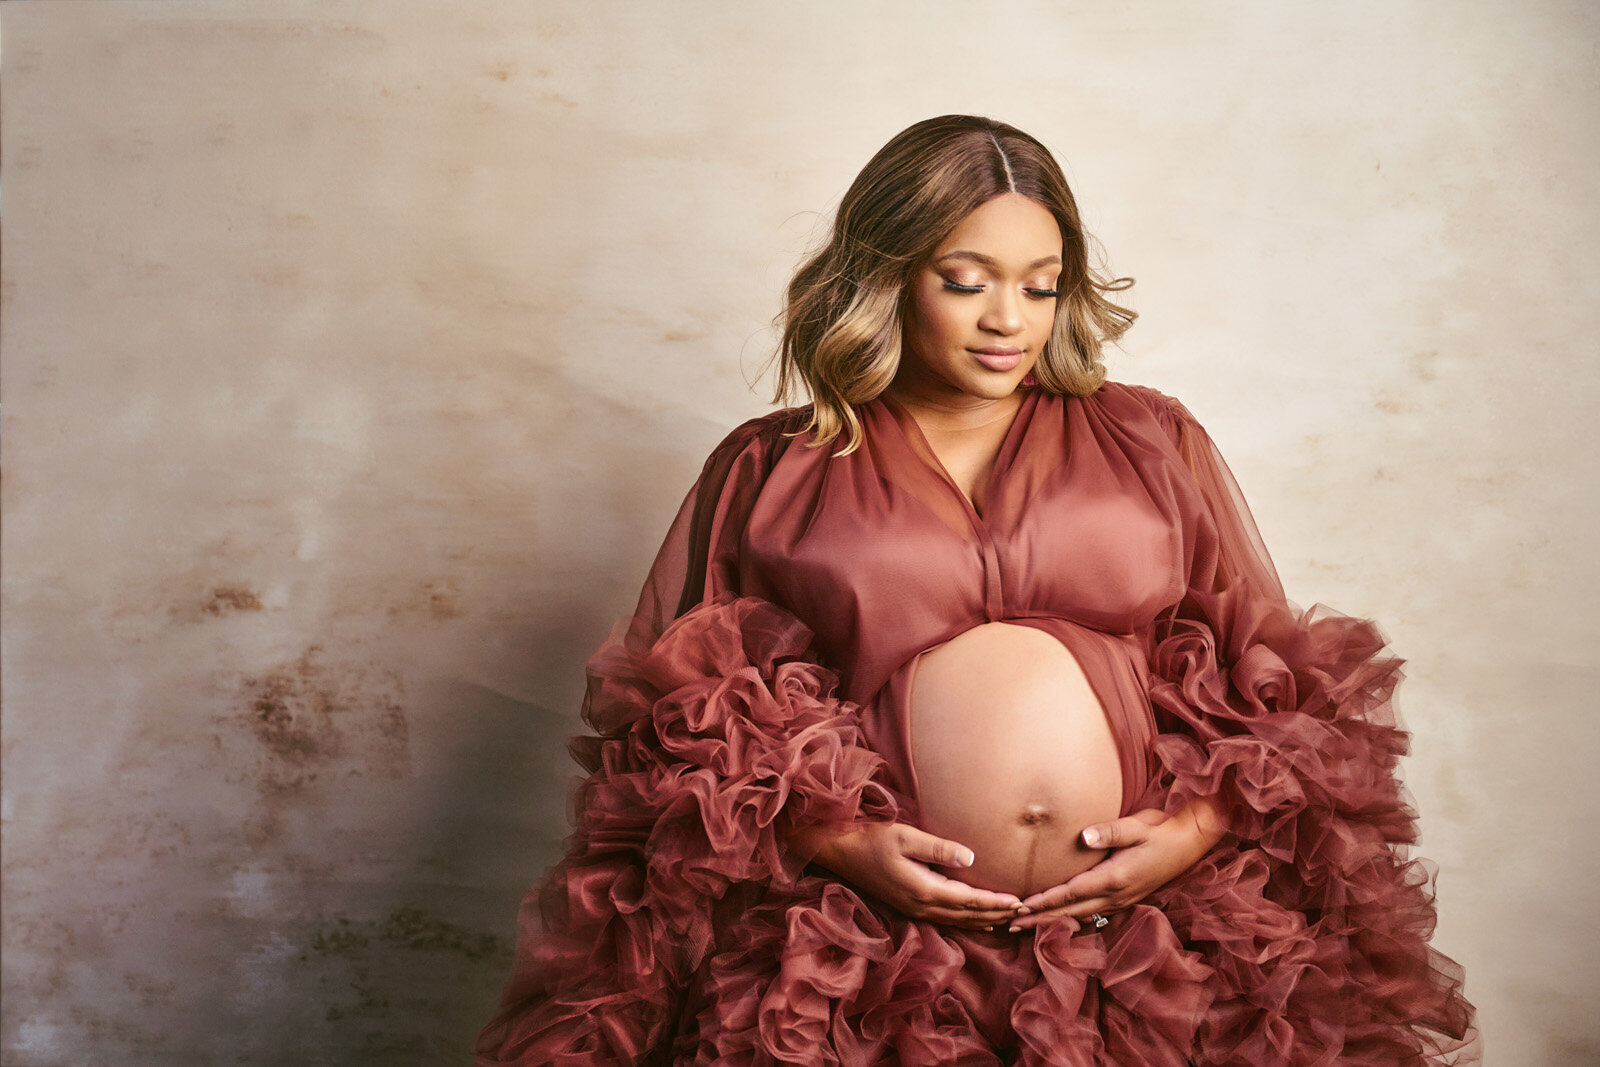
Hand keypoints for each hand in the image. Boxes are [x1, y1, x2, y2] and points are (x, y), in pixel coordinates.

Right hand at [793, 821, 1023, 929]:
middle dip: (996, 914)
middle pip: (967, 915)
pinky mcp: (908, 906)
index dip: (996, 902)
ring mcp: (914, 909)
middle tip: (1025, 913)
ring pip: (957, 921)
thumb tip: (971, 857)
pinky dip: (966, 921)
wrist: (840, 853)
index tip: (1020, 902)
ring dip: (983, 920)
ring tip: (1007, 919)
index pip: (969, 901)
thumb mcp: (906, 836)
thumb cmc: (871, 840)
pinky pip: (945, 919)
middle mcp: (921, 906)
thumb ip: (939, 848)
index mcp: (924, 890)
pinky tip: (976, 920)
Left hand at [1009, 800, 1223, 931]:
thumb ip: (1109, 832)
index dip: (1044, 901)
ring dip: (1052, 920)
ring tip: (1026, 925)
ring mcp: (1121, 899)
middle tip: (1010, 924)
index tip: (1020, 908)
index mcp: (1114, 878)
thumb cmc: (1161, 830)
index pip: (1071, 893)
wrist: (1190, 841)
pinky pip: (1091, 912)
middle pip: (1070, 911)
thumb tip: (1083, 836)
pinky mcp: (1125, 897)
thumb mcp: (1137, 826)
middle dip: (1039, 918)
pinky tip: (1058, 917)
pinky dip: (1070, 916)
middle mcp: (1116, 895)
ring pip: (1080, 915)